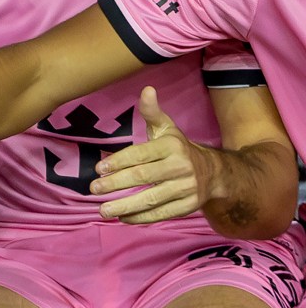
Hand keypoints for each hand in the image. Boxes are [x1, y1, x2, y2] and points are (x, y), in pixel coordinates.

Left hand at [91, 86, 207, 223]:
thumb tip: (147, 89)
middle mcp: (181, 167)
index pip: (141, 154)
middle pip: (144, 177)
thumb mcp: (167, 128)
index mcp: (172, 146)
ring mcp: (186, 188)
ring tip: (103, 210)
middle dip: (117, 184)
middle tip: (93, 189)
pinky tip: (123, 218)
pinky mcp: (188, 206)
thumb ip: (152, 112)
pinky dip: (141, 217)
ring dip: (126, 205)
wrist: (214, 173)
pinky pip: (162, 213)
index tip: (98, 169)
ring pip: (152, 198)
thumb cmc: (178, 148)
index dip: (118, 162)